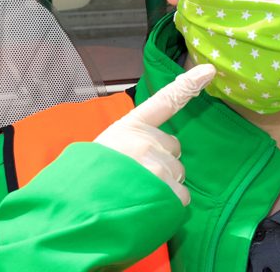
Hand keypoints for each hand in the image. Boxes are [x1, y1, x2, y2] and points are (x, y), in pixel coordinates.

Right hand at [94, 64, 215, 205]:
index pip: (164, 101)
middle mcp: (145, 141)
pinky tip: (146, 206)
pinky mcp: (164, 188)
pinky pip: (180, 197)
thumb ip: (130, 143)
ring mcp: (156, 164)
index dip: (188, 85)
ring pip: (178, 175)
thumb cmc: (84, 179)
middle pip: (174, 149)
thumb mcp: (103, 149)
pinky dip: (168, 204)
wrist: (71, 209)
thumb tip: (152, 152)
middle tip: (135, 176)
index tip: (208, 70)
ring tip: (135, 194)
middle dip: (163, 162)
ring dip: (164, 186)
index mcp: (128, 127)